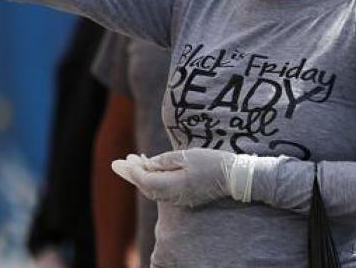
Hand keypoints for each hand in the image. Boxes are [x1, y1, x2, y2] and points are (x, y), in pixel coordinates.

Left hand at [111, 148, 281, 207]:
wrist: (236, 176)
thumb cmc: (213, 162)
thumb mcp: (188, 156)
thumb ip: (166, 161)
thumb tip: (149, 163)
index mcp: (173, 185)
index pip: (146, 181)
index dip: (133, 171)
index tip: (125, 160)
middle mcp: (174, 195)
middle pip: (147, 187)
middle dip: (133, 173)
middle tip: (119, 162)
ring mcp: (181, 198)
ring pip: (155, 189)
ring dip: (143, 176)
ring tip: (133, 161)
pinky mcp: (187, 196)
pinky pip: (164, 189)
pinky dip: (155, 179)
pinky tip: (152, 168)